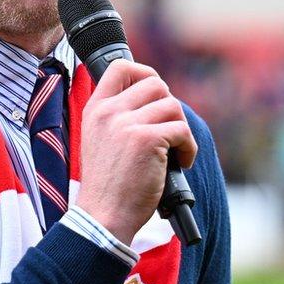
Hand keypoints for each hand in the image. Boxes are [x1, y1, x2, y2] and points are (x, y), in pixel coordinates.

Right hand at [74, 60, 197, 244]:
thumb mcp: (98, 140)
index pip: (120, 67)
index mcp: (95, 109)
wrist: (103, 216)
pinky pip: (181, 130)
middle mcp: (109, 112)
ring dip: (181, 129)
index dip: (144, 72)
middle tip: (168, 131)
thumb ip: (116, 116)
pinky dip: (188, 148)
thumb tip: (153, 99)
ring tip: (176, 151)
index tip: (154, 93)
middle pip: (155, 84)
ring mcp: (127, 124)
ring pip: (172, 105)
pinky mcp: (147, 140)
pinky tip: (181, 162)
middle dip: (169, 107)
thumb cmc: (107, 184)